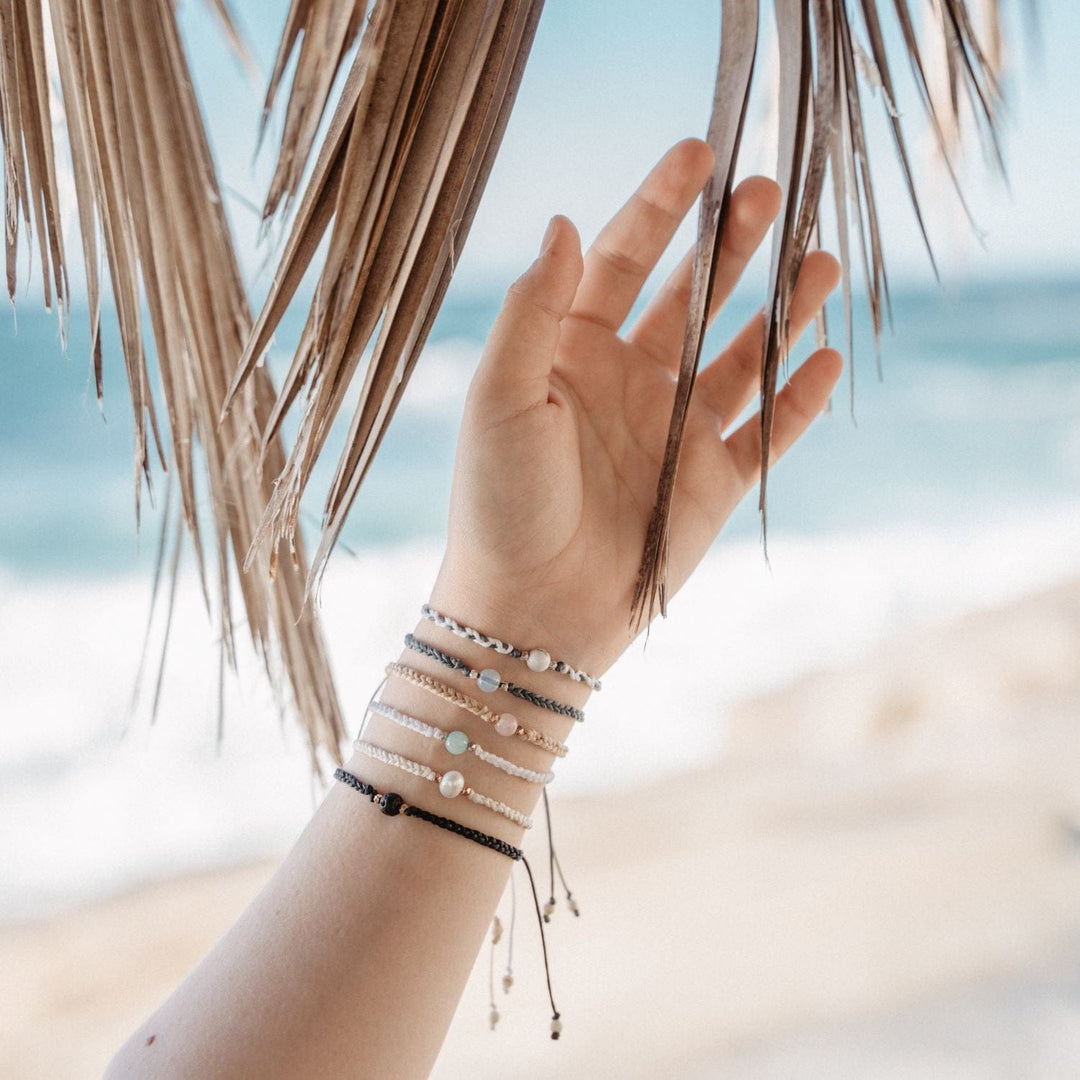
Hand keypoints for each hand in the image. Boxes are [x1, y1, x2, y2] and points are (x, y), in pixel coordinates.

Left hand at [429, 138, 841, 677]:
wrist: (530, 612)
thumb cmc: (499, 503)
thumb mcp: (499, 396)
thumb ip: (532, 308)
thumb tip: (562, 219)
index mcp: (572, 352)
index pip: (622, 260)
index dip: (659, 205)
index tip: (698, 151)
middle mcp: (629, 381)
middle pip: (692, 294)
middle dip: (729, 243)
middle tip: (768, 191)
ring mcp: (675, 431)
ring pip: (741, 355)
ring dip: (780, 309)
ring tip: (820, 263)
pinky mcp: (712, 484)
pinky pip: (768, 433)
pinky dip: (798, 398)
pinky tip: (822, 357)